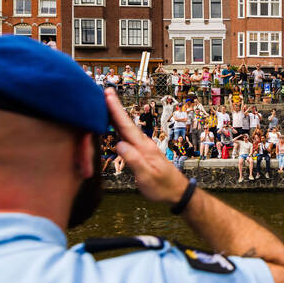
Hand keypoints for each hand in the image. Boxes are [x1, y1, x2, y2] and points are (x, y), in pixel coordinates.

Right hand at [105, 89, 187, 203]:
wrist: (177, 191)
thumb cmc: (162, 187)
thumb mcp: (146, 177)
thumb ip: (134, 160)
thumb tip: (119, 144)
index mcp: (144, 147)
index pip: (126, 126)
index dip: (116, 111)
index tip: (108, 96)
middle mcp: (144, 143)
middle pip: (126, 123)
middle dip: (115, 107)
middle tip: (106, 91)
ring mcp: (143, 147)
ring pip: (126, 128)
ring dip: (116, 115)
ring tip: (106, 103)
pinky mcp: (142, 152)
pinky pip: (128, 136)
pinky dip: (119, 127)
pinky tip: (114, 125)